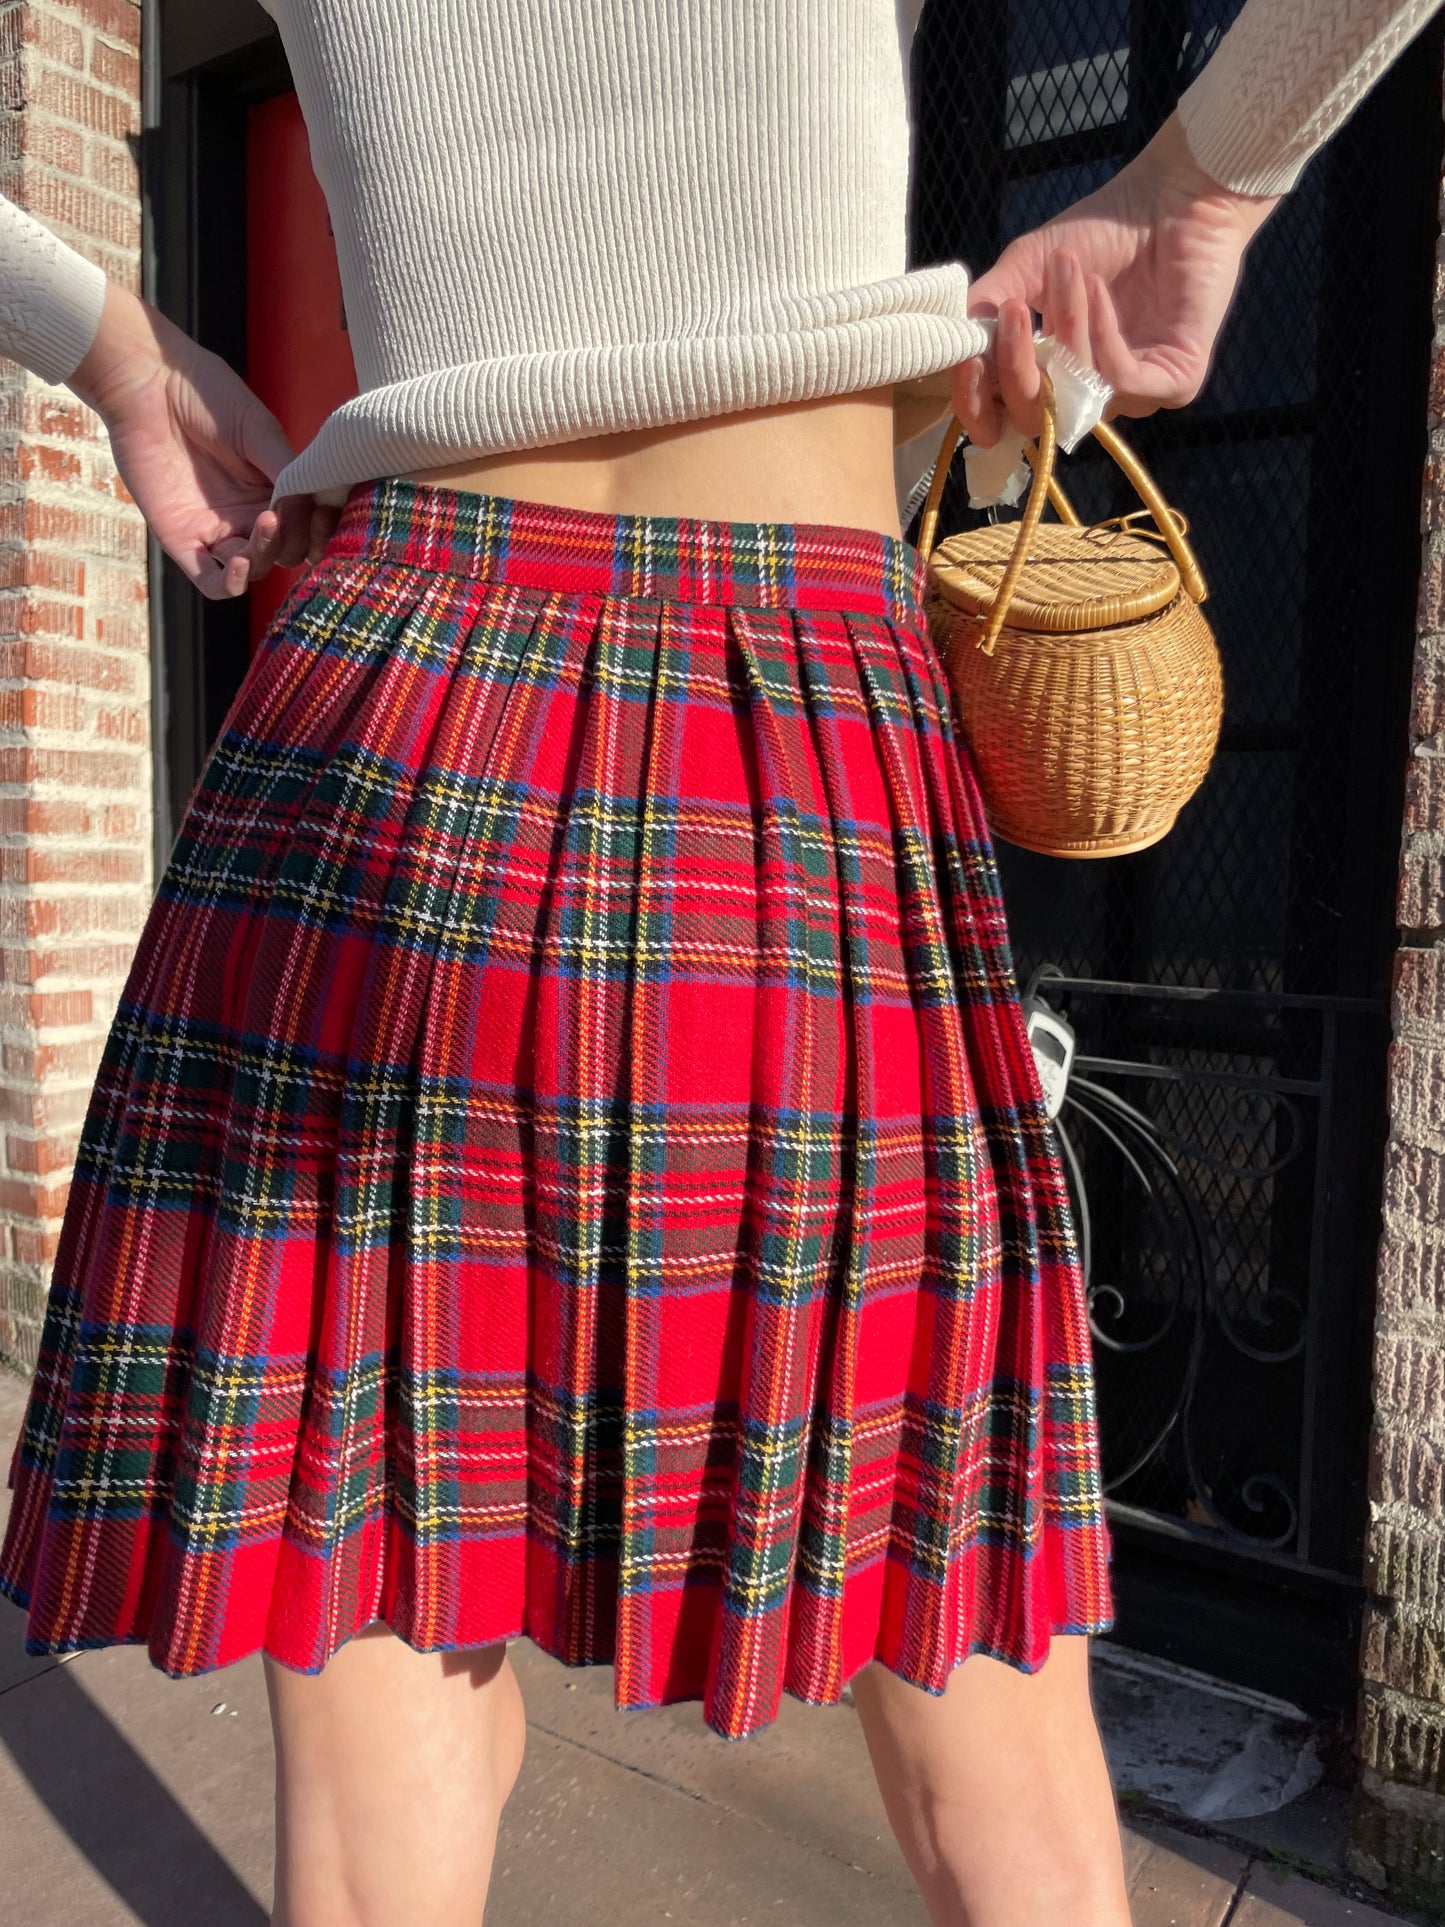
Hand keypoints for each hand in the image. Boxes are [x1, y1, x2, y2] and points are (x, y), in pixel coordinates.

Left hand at [70, 282, 340, 599]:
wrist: (148, 383)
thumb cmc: (205, 395)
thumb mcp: (260, 430)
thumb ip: (289, 471)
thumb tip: (314, 507)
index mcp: (272, 490)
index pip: (305, 528)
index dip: (318, 531)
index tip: (322, 516)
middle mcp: (247, 515)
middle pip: (283, 553)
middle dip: (293, 541)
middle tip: (287, 512)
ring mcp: (216, 530)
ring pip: (254, 569)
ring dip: (267, 557)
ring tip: (266, 524)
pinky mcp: (182, 540)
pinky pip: (212, 582)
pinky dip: (232, 584)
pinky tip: (241, 562)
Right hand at [955, 111, 1280, 446]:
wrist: (1175, 196)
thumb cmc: (1102, 231)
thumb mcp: (1026, 267)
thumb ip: (987, 309)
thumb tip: (955, 345)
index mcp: (1052, 378)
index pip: (1006, 423)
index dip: (979, 408)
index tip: (969, 363)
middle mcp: (1090, 396)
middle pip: (1037, 422)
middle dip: (1018, 367)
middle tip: (1015, 310)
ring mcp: (1134, 395)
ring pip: (1080, 397)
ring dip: (1066, 330)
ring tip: (1068, 272)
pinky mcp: (1176, 383)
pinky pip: (1123, 382)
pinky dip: (1103, 334)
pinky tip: (1100, 291)